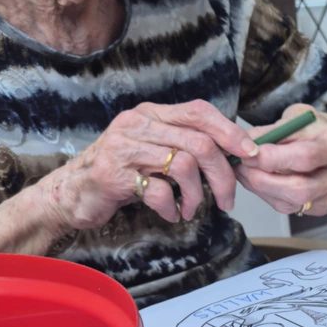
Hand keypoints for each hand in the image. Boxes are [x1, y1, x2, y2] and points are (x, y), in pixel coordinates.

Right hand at [41, 99, 259, 230]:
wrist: (75, 192)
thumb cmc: (123, 173)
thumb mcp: (155, 150)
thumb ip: (186, 145)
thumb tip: (235, 154)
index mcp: (153, 114)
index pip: (199, 111)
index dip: (230, 131)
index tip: (251, 154)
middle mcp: (138, 124)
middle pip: (200, 143)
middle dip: (222, 176)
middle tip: (227, 200)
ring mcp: (125, 147)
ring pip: (184, 165)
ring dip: (196, 196)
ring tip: (192, 209)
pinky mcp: (114, 174)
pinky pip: (159, 191)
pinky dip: (172, 208)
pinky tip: (171, 214)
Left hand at [234, 104, 326, 215]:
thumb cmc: (315, 130)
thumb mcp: (296, 118)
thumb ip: (273, 132)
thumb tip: (244, 146)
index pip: (306, 157)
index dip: (272, 158)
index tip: (247, 153)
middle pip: (300, 189)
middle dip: (263, 179)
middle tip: (240, 167)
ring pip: (291, 203)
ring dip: (261, 189)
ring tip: (245, 172)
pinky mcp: (323, 209)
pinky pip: (289, 208)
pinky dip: (268, 195)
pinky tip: (258, 181)